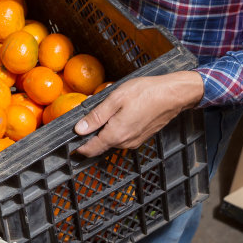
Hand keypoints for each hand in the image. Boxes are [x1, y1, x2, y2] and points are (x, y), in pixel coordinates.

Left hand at [73, 71, 204, 156]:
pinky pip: (123, 136)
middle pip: (101, 145)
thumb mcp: (115, 99)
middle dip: (91, 135)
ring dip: (104, 130)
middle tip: (84, 120)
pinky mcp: (142, 136)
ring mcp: (135, 141)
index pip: (91, 149)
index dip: (78, 148)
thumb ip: (96, 116)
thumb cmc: (145, 93)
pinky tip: (117, 113)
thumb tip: (79, 129)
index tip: (69, 146)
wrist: (174, 94)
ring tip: (102, 112)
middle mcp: (126, 142)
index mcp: (116, 134)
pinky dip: (115, 128)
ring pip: (112, 140)